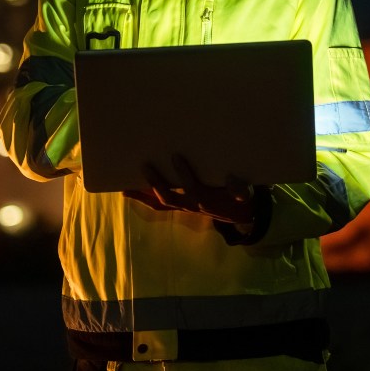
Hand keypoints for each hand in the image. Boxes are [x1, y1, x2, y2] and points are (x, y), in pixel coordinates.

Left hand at [123, 154, 255, 224]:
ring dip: (143, 194)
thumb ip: (239, 190)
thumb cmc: (237, 197)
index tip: (175, 155)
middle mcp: (191, 205)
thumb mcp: (243, 192)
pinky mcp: (179, 207)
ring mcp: (183, 207)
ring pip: (159, 203)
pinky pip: (158, 205)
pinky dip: (142, 199)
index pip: (192, 186)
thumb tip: (241, 193)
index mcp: (205, 198)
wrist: (237, 214)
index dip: (183, 173)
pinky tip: (127, 192)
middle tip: (145, 166)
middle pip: (169, 197)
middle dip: (156, 182)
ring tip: (126, 185)